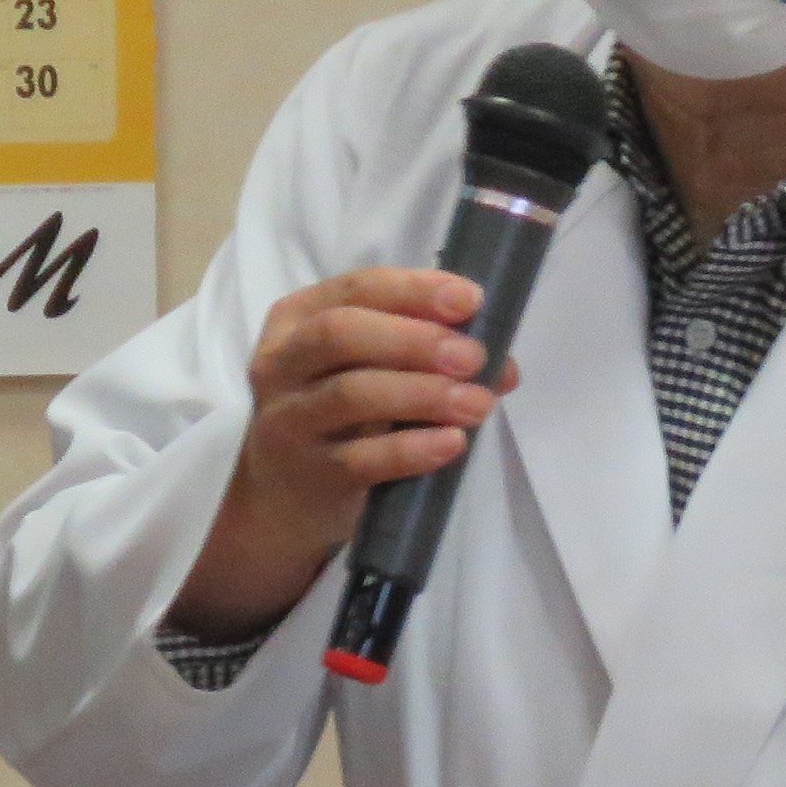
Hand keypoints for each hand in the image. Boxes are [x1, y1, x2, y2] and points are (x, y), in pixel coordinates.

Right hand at [162, 268, 517, 641]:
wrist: (286, 498)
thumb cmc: (340, 415)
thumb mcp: (371, 371)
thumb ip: (428, 354)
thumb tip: (503, 365)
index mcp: (298, 318)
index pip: (356, 288)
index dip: (414, 290)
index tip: (470, 300)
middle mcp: (282, 362)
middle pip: (342, 334)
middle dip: (415, 340)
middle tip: (472, 357)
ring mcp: (289, 419)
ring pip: (351, 394)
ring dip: (422, 394)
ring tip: (476, 404)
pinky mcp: (309, 473)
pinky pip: (361, 458)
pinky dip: (412, 449)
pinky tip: (451, 443)